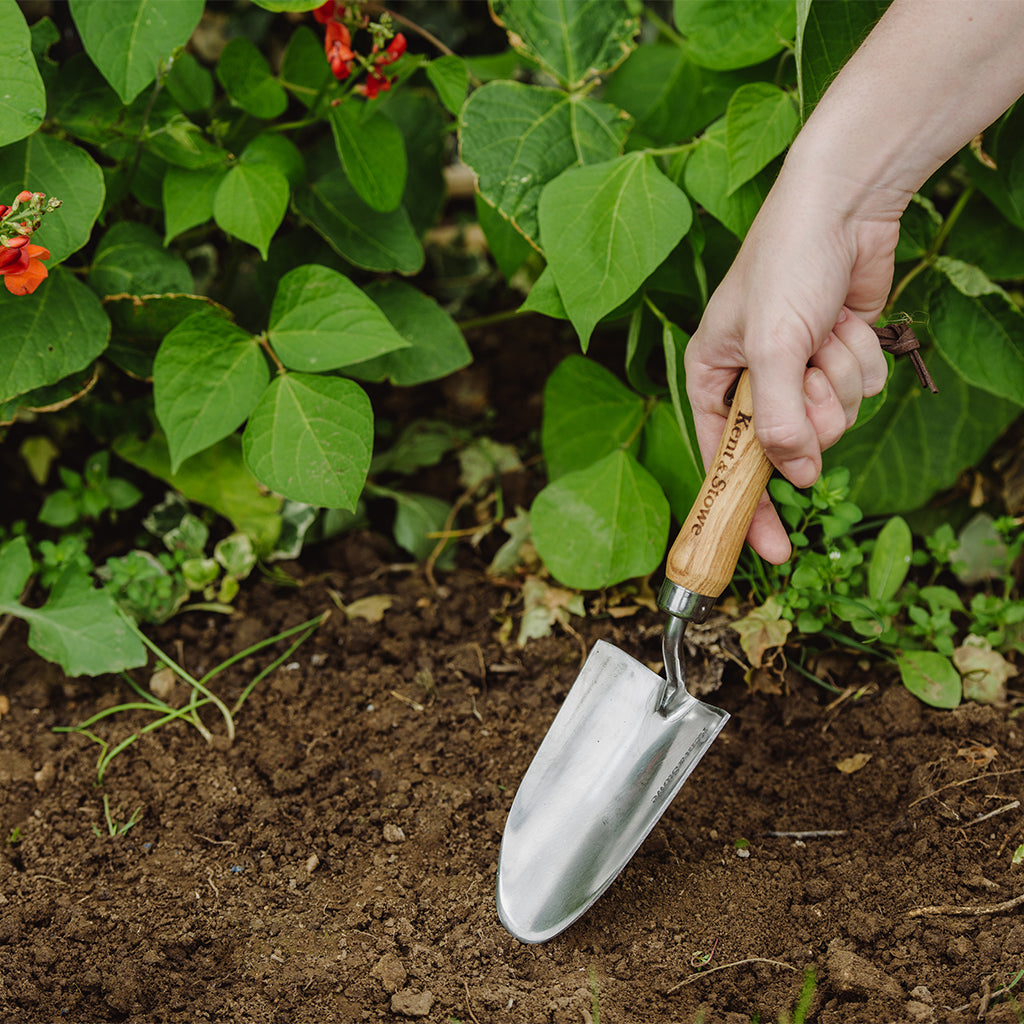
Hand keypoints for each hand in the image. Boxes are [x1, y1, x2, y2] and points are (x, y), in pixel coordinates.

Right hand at [684, 166, 893, 562]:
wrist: (844, 202)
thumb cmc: (785, 262)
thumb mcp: (770, 346)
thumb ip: (776, 418)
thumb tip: (797, 477)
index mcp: (713, 377)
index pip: (723, 460)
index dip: (746, 507)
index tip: (771, 552)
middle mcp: (754, 379)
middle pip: (788, 445)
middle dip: (811, 415)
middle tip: (811, 378)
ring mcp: (801, 369)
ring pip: (833, 419)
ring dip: (840, 378)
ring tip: (829, 332)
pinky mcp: (840, 356)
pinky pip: (861, 389)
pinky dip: (863, 358)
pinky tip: (849, 320)